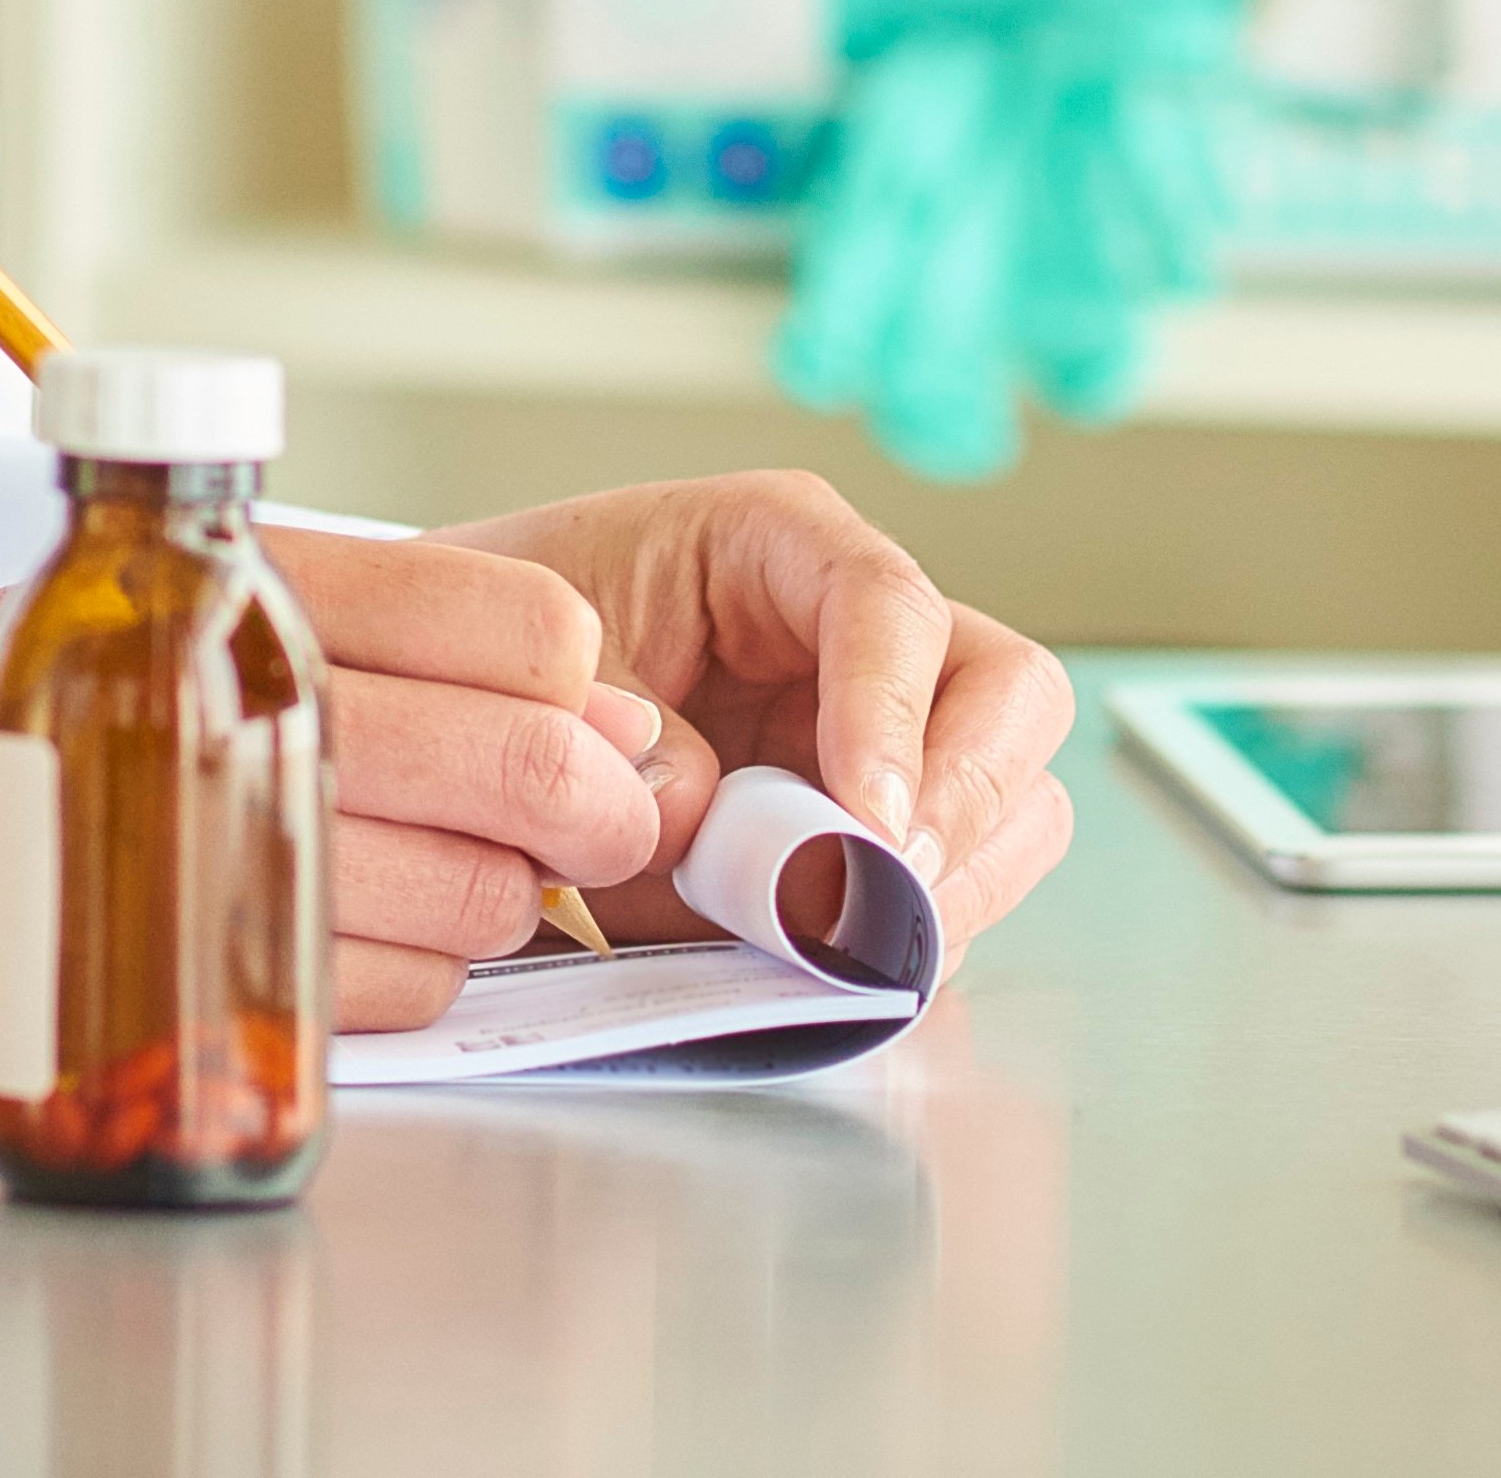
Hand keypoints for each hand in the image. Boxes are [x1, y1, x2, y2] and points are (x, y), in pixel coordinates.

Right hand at [0, 539, 668, 1037]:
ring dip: (490, 902)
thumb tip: (585, 707)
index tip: (584, 721)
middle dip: (592, 810)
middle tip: (587, 830)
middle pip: (514, 763)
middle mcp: (228, 687)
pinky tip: (324, 936)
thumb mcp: (138, 595)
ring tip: (418, 874)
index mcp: (233, 571)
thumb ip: (344, 633)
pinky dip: (399, 983)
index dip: (583, 687)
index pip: (508, 616)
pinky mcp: (177, 960)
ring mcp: (204, 831)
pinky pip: (387, 996)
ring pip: (470, 892)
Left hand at [453, 472, 1076, 949]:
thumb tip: (719, 826)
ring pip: (1016, 801)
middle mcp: (868, 632)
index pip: (890, 606)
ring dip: (956, 884)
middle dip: (967, 801)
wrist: (483, 698)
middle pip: (1011, 694)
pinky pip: (961, 882)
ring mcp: (893, 732)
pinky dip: (917, 932)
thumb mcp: (550, 668)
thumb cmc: (522, 647)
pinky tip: (835, 957)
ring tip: (852, 938)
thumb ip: (630, 742)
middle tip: (885, 890)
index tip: (865, 822)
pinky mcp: (884, 824)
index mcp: (783, 543)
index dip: (890, 716)